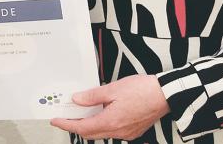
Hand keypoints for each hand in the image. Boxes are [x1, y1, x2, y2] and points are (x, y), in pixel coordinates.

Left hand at [50, 75, 169, 140]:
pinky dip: (103, 124)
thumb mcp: (113, 89)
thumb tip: (78, 99)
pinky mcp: (133, 131)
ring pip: (102, 132)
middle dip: (76, 126)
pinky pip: (113, 131)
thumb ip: (92, 96)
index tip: (57, 121)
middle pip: (90, 133)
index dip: (66, 125)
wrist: (166, 94)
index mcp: (111, 121)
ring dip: (90, 124)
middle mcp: (118, 131)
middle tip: (66, 116)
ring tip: (82, 112)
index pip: (81, 128)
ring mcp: (127, 133)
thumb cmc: (143, 90)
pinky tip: (101, 113)